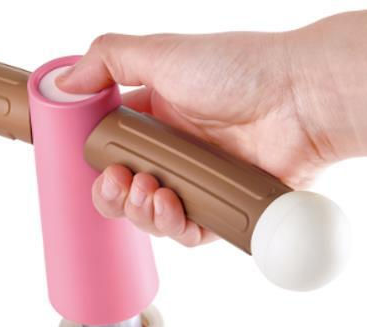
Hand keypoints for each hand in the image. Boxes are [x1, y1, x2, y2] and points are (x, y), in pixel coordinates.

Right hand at [58, 32, 332, 245]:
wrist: (300, 97)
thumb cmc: (239, 70)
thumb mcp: (162, 53)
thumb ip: (108, 60)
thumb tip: (65, 83)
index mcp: (156, 117)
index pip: (111, 150)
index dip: (96, 162)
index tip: (94, 162)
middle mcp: (174, 152)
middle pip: (125, 191)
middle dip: (112, 195)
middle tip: (120, 181)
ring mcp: (197, 182)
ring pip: (150, 217)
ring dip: (139, 211)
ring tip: (150, 190)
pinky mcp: (220, 207)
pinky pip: (187, 233)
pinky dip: (173, 226)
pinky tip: (171, 206)